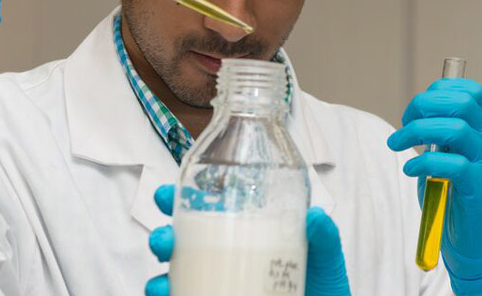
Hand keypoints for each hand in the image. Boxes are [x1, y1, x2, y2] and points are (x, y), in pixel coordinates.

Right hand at [145, 185, 350, 295]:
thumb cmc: (321, 285)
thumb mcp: (324, 257)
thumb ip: (323, 237)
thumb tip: (315, 216)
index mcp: (244, 235)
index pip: (206, 213)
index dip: (180, 201)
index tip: (166, 196)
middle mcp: (225, 260)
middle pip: (180, 244)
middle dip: (163, 236)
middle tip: (166, 238)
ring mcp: (218, 286)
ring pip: (174, 277)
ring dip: (158, 277)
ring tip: (163, 279)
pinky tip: (169, 294)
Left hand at [388, 79, 481, 295]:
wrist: (475, 241)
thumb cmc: (453, 198)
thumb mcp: (445, 157)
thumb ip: (437, 136)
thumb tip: (414, 114)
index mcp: (481, 131)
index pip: (471, 92)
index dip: (439, 91)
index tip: (415, 110)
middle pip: (462, 103)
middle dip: (424, 106)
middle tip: (403, 125)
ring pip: (457, 129)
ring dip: (417, 131)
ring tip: (397, 144)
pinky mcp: (481, 188)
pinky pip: (454, 165)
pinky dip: (426, 163)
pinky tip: (411, 170)